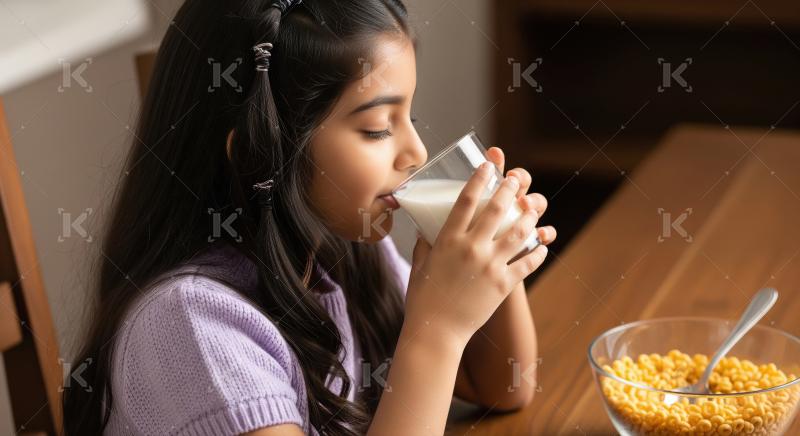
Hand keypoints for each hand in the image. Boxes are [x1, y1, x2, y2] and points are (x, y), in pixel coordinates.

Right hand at [403, 152, 552, 346]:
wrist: (436, 331)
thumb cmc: (423, 299)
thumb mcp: (419, 265)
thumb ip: (425, 244)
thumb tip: (426, 230)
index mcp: (448, 240)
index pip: (466, 199)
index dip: (479, 178)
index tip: (488, 166)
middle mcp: (471, 248)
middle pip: (496, 209)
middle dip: (509, 189)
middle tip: (516, 180)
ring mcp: (489, 266)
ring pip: (518, 232)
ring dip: (529, 217)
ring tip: (533, 208)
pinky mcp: (503, 285)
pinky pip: (527, 263)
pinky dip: (537, 252)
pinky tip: (541, 244)